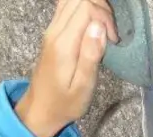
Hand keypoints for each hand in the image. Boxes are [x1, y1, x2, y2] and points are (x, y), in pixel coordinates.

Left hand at [15, 0, 116, 136]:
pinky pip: (67, 7)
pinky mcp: (53, 31)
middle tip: (111, 34)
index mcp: (63, 44)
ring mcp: (51, 29)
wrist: (39, 110)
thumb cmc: (64, 103)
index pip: (86, 7)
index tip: (113, 41)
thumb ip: (91, 55)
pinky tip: (93, 26)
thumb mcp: (83, 87)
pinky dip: (85, 9)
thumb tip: (99, 26)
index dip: (105, 17)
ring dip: (94, 8)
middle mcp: (54, 31)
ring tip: (104, 29)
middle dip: (102, 9)